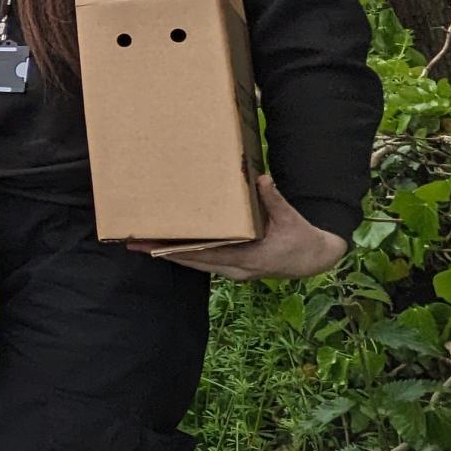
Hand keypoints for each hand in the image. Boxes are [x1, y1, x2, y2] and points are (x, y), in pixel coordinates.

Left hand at [130, 175, 350, 281]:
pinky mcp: (235, 269)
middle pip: (193, 262)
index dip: (178, 252)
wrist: (315, 259)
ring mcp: (235, 271)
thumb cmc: (303, 239)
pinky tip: (171, 247)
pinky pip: (205, 263)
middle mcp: (237, 269)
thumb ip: (273, 199)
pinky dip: (187, 255)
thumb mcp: (290, 218)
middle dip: (163, 254)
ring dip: (171, 255)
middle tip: (134, 244)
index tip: (153, 247)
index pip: (205, 256)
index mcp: (249, 258)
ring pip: (196, 264)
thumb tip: (261, 179)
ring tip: (145, 245)